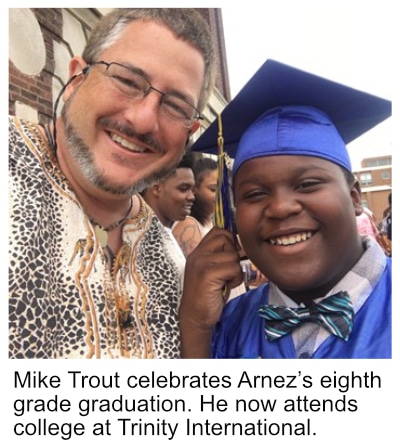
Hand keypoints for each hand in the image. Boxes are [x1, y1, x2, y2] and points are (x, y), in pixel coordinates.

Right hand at [179, 227, 242, 356]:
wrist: (194, 317)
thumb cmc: (207, 295)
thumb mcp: (210, 270)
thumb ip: (219, 255)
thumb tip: (239, 243)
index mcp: (197, 252)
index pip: (217, 231)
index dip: (230, 240)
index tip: (231, 256)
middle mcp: (197, 254)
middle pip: (226, 238)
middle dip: (233, 254)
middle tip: (228, 270)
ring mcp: (201, 263)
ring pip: (232, 255)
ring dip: (236, 269)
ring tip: (227, 280)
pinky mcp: (207, 274)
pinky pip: (234, 268)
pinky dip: (236, 279)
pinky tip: (227, 286)